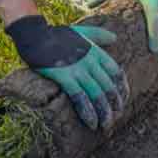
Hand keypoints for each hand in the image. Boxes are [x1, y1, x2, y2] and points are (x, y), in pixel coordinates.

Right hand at [4, 14, 129, 130]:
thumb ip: (98, 35)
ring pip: (97, 94)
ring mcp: (78, 69)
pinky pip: (80, 97)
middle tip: (114, 118)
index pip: (116, 73)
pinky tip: (91, 123)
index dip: (121, 89)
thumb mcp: (81, 31)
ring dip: (103, 113)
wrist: (35, 35)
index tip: (121, 102)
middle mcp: (90, 61)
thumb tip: (115, 38)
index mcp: (95, 51)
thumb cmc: (56, 35)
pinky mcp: (64, 76)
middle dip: (114, 106)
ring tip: (105, 125)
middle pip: (108, 87)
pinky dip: (87, 111)